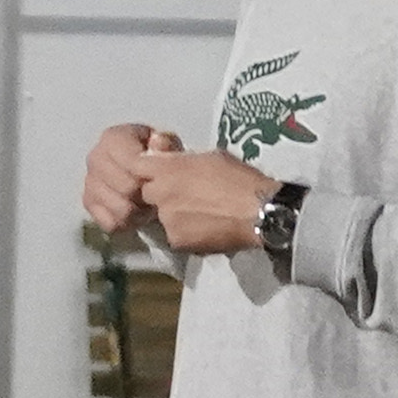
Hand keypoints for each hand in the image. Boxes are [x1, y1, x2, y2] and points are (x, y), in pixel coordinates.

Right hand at [78, 120, 181, 240]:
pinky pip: (110, 223)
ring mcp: (90, 182)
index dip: (145, 171)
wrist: (145, 174)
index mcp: (113, 138)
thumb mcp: (167, 145)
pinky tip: (135, 213)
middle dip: (145, 194)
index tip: (156, 177)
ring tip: (147, 204)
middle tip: (155, 194)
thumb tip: (158, 142)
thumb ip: (165, 142)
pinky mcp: (89, 204)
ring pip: (119, 209)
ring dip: (139, 212)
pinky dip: (126, 223)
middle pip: (125, 187)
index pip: (129, 160)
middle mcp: (96, 157)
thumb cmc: (156, 157)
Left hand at [129, 149, 275, 257]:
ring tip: (202, 214)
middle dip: (161, 193)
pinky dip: (186, 233)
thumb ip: (184, 161)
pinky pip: (174, 234)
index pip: (138, 166)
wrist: (259, 212)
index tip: (158, 173)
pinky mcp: (176, 241)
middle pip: (148, 193)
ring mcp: (167, 219)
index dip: (148, 170)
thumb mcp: (211, 157)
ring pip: (162, 215)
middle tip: (186, 195)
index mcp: (168, 169)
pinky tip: (205, 229)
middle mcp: (161, 193)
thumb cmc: (241, 179)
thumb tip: (174, 162)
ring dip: (174, 214)